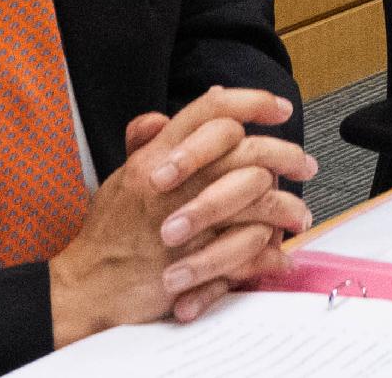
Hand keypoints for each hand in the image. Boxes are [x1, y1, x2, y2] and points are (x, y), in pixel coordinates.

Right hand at [51, 90, 312, 343]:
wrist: (85, 289)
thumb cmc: (107, 234)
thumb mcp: (123, 176)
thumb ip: (155, 140)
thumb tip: (189, 104)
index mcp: (155, 157)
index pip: (211, 111)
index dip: (253, 102)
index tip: (282, 108)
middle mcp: (173, 182)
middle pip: (246, 151)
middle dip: (286, 154)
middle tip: (305, 164)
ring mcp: (186, 220)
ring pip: (257, 197)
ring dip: (286, 205)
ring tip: (299, 214)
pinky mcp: (196, 259)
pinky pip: (249, 244)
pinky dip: (268, 248)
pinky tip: (278, 251)